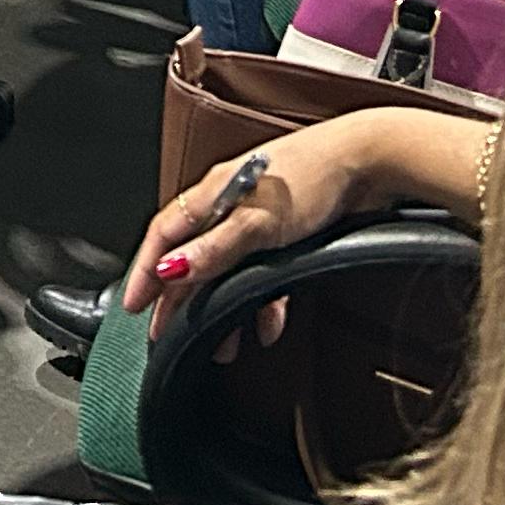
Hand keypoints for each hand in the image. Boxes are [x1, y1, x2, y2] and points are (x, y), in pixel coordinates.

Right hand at [119, 111, 402, 326]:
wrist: (370, 161)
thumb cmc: (313, 174)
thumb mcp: (258, 221)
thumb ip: (214, 249)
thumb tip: (172, 270)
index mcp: (214, 193)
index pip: (164, 234)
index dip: (145, 270)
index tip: (133, 303)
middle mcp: (232, 203)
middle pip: (193, 256)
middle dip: (179, 298)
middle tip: (167, 332)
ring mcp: (260, 218)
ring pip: (228, 270)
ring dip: (223, 306)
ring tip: (222, 343)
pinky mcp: (288, 232)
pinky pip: (264, 273)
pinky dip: (263, 301)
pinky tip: (269, 323)